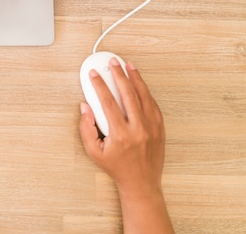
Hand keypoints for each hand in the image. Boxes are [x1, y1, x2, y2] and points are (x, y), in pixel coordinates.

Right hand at [79, 58, 165, 197]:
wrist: (141, 183)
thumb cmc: (117, 168)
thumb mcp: (94, 152)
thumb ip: (86, 128)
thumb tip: (85, 107)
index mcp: (121, 134)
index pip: (108, 103)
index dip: (99, 86)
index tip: (94, 75)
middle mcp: (138, 129)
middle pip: (128, 94)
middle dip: (120, 75)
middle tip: (114, 63)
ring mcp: (152, 128)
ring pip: (144, 97)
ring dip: (136, 79)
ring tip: (129, 66)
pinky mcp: (160, 128)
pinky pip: (153, 105)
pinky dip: (146, 92)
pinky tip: (140, 84)